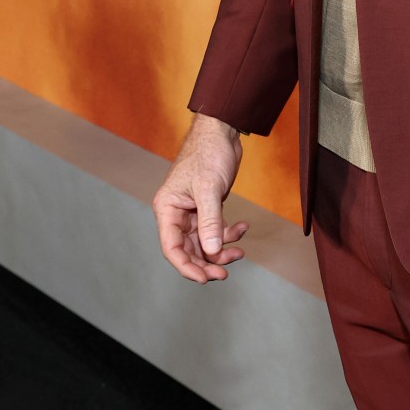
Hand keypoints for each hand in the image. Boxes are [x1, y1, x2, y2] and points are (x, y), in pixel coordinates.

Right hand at [152, 113, 248, 283]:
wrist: (223, 130)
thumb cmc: (208, 153)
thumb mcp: (209, 188)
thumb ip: (210, 221)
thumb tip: (211, 251)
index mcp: (167, 208)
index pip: (171, 248)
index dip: (186, 267)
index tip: (205, 278)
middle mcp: (177, 213)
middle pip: (188, 249)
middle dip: (207, 262)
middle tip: (225, 272)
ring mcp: (193, 211)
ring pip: (204, 242)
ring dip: (221, 249)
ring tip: (239, 251)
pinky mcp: (208, 206)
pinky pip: (216, 229)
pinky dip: (229, 232)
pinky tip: (243, 227)